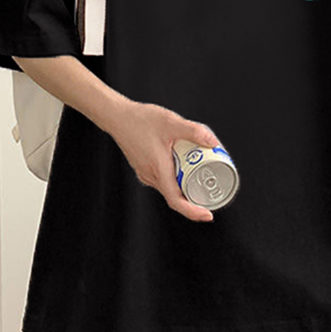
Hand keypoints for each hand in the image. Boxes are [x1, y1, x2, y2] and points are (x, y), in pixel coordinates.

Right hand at [106, 101, 220, 222]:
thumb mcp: (171, 122)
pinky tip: (182, 165)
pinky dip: (175, 178)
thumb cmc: (139, 119)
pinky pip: (162, 179)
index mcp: (158, 169)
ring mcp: (145, 172)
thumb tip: (213, 142)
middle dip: (194, 197)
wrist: (117, 116)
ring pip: (168, 187)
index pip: (176, 201)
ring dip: (184, 186)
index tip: (207, 214)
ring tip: (199, 176)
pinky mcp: (143, 167)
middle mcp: (150, 175)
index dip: (193, 212)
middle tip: (210, 190)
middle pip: (175, 196)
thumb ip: (193, 131)